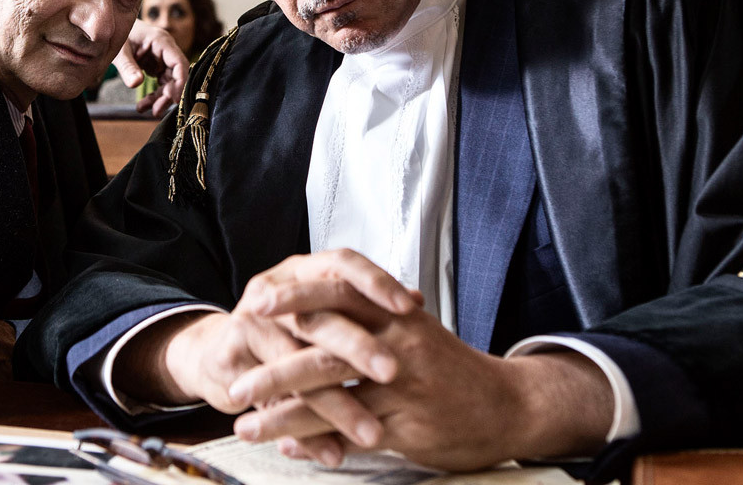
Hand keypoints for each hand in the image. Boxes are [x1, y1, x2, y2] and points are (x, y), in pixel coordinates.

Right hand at [111, 300, 402, 449]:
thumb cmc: (284, 332)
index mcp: (301, 271)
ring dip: (337, 406)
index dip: (374, 282)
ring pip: (297, 367)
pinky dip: (307, 434)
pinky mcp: (230, 362)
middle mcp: (272, 291)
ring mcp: (247, 324)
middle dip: (358, 348)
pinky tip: (332, 452)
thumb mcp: (322, 312)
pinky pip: (273, 404)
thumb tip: (416, 299)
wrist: (221, 353)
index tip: (409, 308)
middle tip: (392, 373)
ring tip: (370, 433)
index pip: (341, 264)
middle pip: (319, 316)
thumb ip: (365, 307)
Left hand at [114, 20, 188, 116]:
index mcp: (161, 41)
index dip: (180, 82)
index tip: (174, 99)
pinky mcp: (157, 66)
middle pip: (176, 76)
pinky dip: (154, 95)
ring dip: (160, 97)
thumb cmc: (118, 33)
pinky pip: (161, 83)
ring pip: (169, 82)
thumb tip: (136, 84)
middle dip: (168, 95)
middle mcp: (166, 50)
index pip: (179, 63)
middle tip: (156, 110)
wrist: (113, 29)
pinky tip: (143, 104)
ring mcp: (163, 58)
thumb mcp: (120, 51)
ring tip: (143, 109)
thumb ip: (127, 66)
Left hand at [231, 308, 615, 471]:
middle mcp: (398, 341)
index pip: (337, 293)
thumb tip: (308, 327)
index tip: (255, 302)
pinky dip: (318, 442)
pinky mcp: (411, 424)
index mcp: (394, 312)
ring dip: (283, 414)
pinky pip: (354, 435)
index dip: (295, 297)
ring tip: (244, 426)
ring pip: (333, 397)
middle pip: (327, 346)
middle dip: (275, 366)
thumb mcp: (408, 332)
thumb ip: (362, 324)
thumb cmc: (447, 369)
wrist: (508, 404)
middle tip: (235, 383)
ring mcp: (405, 385)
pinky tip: (289, 450)